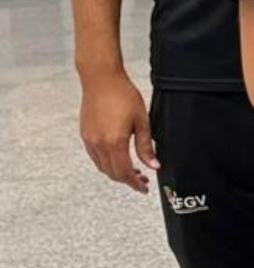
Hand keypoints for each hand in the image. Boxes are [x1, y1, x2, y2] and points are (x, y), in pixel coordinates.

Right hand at [79, 70, 156, 191]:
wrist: (101, 80)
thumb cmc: (124, 96)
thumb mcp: (142, 121)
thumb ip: (146, 146)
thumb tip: (153, 166)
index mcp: (115, 142)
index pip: (125, 172)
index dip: (135, 183)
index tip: (144, 188)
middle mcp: (99, 144)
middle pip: (112, 173)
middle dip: (127, 180)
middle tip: (142, 181)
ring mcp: (89, 140)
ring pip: (102, 167)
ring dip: (117, 173)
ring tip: (134, 171)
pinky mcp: (85, 135)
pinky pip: (96, 157)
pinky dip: (107, 164)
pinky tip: (119, 159)